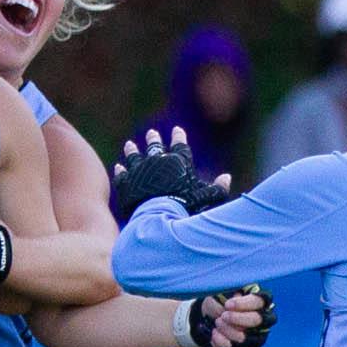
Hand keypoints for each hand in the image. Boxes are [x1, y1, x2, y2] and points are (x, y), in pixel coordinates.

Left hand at [112, 127, 230, 218]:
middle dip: (154, 139)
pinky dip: (121, 170)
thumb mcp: (207, 198)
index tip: (177, 130)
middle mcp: (158, 162)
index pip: (180, 145)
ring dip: (132, 150)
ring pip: (135, 156)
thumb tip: (227, 178)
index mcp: (178, 162)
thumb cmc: (186, 208)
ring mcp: (140, 171)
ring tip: (129, 144)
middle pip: (155, 147)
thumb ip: (218, 188)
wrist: (159, 217)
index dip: (179, 137)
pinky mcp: (127, 183)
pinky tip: (119, 166)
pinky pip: (123, 174)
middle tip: (151, 133)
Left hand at [190, 285, 277, 346]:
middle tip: (223, 316)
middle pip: (257, 320)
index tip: (227, 304)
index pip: (260, 301)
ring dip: (228, 331)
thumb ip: (224, 296)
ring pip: (246, 339)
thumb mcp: (221, 292)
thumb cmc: (221, 301)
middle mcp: (265, 322)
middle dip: (237, 318)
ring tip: (217, 324)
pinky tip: (214, 334)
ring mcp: (257, 340)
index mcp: (262, 302)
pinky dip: (221, 343)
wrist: (211, 318)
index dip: (244, 304)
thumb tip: (222, 309)